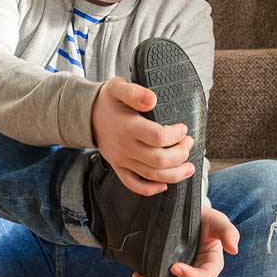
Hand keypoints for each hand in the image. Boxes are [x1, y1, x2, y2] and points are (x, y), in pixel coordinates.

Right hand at [91, 76, 194, 196]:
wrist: (87, 116)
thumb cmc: (108, 102)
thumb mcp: (118, 87)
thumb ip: (135, 92)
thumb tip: (152, 99)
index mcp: (128, 127)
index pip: (158, 136)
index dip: (176, 135)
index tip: (183, 128)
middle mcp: (125, 146)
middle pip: (159, 160)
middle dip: (181, 154)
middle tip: (188, 144)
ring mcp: (121, 160)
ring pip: (152, 175)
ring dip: (175, 174)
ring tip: (189, 166)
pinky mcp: (119, 168)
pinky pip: (134, 185)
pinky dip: (151, 189)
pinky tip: (163, 184)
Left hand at [132, 204, 239, 276]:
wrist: (189, 214)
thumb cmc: (207, 220)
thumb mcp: (218, 221)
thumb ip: (228, 232)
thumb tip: (234, 249)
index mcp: (211, 265)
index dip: (190, 276)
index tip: (175, 268)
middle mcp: (195, 274)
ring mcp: (180, 275)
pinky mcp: (166, 271)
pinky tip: (137, 276)